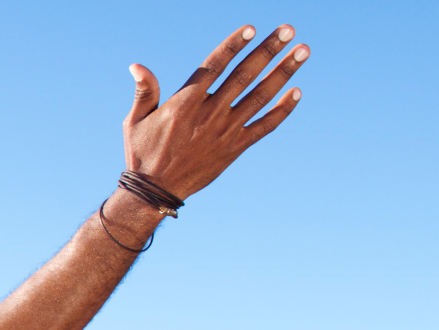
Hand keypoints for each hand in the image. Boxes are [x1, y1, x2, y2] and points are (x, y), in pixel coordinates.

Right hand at [124, 23, 310, 200]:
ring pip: (261, 96)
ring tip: (303, 51)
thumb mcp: (135, 121)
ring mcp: (225, 131)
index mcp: (184, 104)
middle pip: (245, 75)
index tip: (252, 29)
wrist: (156, 192)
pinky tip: (297, 92)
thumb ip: (144, 91)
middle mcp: (209, 114)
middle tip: (289, 30)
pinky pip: (264, 126)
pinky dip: (282, 110)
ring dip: (283, 72)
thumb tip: (136, 66)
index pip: (214, 67)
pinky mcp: (235, 148)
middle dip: (269, 50)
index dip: (233, 46)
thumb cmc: (143, 153)